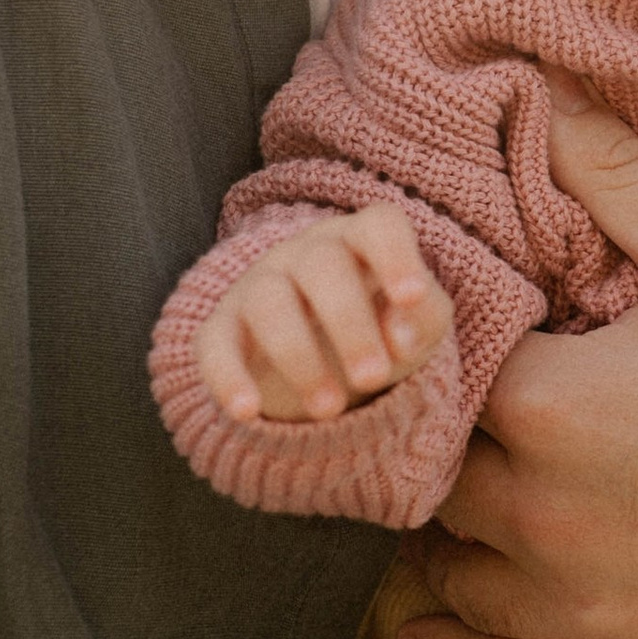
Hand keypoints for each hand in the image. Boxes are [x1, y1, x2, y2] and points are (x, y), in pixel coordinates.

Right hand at [194, 205, 452, 423]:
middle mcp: (306, 253)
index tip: (412, 297)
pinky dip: (227, 377)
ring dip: (299, 357)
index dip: (396, 256)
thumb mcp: (418, 326)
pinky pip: (214, 344)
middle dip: (350, 323)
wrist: (326, 360)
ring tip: (329, 409)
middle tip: (373, 378)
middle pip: (323, 265)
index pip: (378, 226)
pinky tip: (246, 412)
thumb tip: (399, 339)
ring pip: (269, 302)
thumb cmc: (383, 328)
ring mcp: (259, 285)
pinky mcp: (221, 329)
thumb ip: (423, 321)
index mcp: (361, 241)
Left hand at [395, 80, 637, 638]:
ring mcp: (573, 602)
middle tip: (450, 407)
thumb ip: (616, 174)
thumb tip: (542, 91)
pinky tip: (432, 613)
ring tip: (454, 489)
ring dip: (439, 529)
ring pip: (442, 567)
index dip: (438, 349)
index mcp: (552, 405)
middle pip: (427, 470)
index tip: (453, 333)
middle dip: (436, 434)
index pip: (434, 371)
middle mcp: (540, 515)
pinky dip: (452, 634)